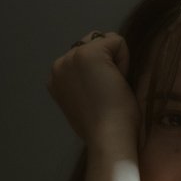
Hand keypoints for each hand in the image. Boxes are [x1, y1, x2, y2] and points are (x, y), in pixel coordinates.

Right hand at [47, 30, 138, 148]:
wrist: (108, 139)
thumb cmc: (104, 129)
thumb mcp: (84, 104)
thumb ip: (83, 85)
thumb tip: (99, 76)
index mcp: (55, 80)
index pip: (84, 58)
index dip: (99, 74)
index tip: (98, 99)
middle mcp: (58, 65)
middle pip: (93, 44)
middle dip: (106, 64)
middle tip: (107, 94)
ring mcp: (70, 58)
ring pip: (105, 42)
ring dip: (115, 63)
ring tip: (111, 89)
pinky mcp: (88, 54)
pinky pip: (117, 41)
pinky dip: (124, 61)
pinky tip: (117, 83)